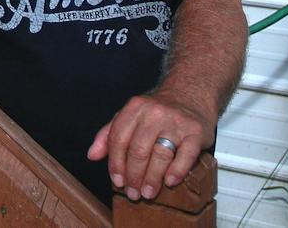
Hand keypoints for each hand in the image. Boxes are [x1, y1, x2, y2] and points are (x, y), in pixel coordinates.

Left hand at [87, 87, 213, 201]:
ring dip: (152, 179)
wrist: (189, 94)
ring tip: (147, 193)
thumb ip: (109, 134)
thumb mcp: (129, 115)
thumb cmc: (157, 110)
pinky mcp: (195, 132)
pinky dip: (177, 171)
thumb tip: (92, 155)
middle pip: (138, 150)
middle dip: (134, 176)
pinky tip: (169, 182)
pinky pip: (186, 155)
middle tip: (133, 193)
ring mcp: (176, 122)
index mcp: (135, 108)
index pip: (119, 138)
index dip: (115, 163)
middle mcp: (154, 113)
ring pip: (160, 155)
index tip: (117, 181)